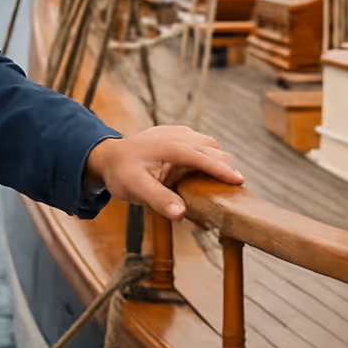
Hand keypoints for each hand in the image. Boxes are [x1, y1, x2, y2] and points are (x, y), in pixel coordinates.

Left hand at [84, 125, 243, 219]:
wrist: (108, 156)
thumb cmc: (121, 172)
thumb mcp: (135, 189)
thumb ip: (158, 200)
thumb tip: (180, 213)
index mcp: (170, 147)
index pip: (202, 157)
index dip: (222, 169)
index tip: (239, 181)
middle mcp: (178, 136)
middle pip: (211, 148)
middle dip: (226, 166)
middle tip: (235, 189)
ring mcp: (179, 134)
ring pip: (209, 144)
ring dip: (219, 160)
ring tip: (224, 182)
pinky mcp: (179, 136)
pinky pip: (202, 144)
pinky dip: (210, 156)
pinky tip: (208, 172)